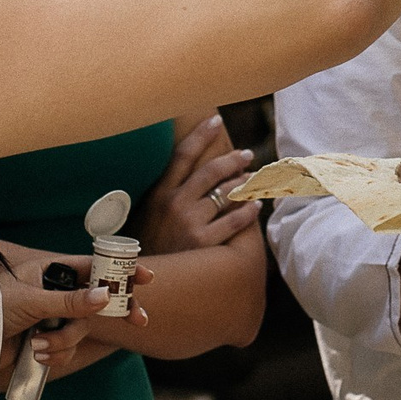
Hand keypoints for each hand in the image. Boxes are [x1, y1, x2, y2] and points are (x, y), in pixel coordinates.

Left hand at [0, 240, 152, 391]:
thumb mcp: (31, 302)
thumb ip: (69, 301)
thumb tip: (105, 296)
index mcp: (48, 272)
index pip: (91, 266)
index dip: (119, 271)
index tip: (145, 276)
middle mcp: (54, 293)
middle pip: (96, 300)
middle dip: (112, 312)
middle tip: (137, 319)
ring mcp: (52, 319)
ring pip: (82, 328)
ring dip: (65, 340)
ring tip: (39, 345)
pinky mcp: (49, 342)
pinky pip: (70, 348)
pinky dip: (57, 354)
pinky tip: (36, 355)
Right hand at [139, 115, 259, 254]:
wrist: (144, 280)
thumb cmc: (149, 246)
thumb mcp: (147, 216)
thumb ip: (163, 195)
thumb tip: (185, 174)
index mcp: (158, 194)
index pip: (182, 155)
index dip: (200, 134)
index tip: (215, 119)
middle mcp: (173, 204)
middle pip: (210, 171)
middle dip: (232, 159)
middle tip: (247, 155)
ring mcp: (189, 222)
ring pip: (225, 193)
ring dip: (244, 182)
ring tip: (254, 178)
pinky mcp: (202, 242)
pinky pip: (233, 220)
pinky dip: (248, 210)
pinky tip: (255, 205)